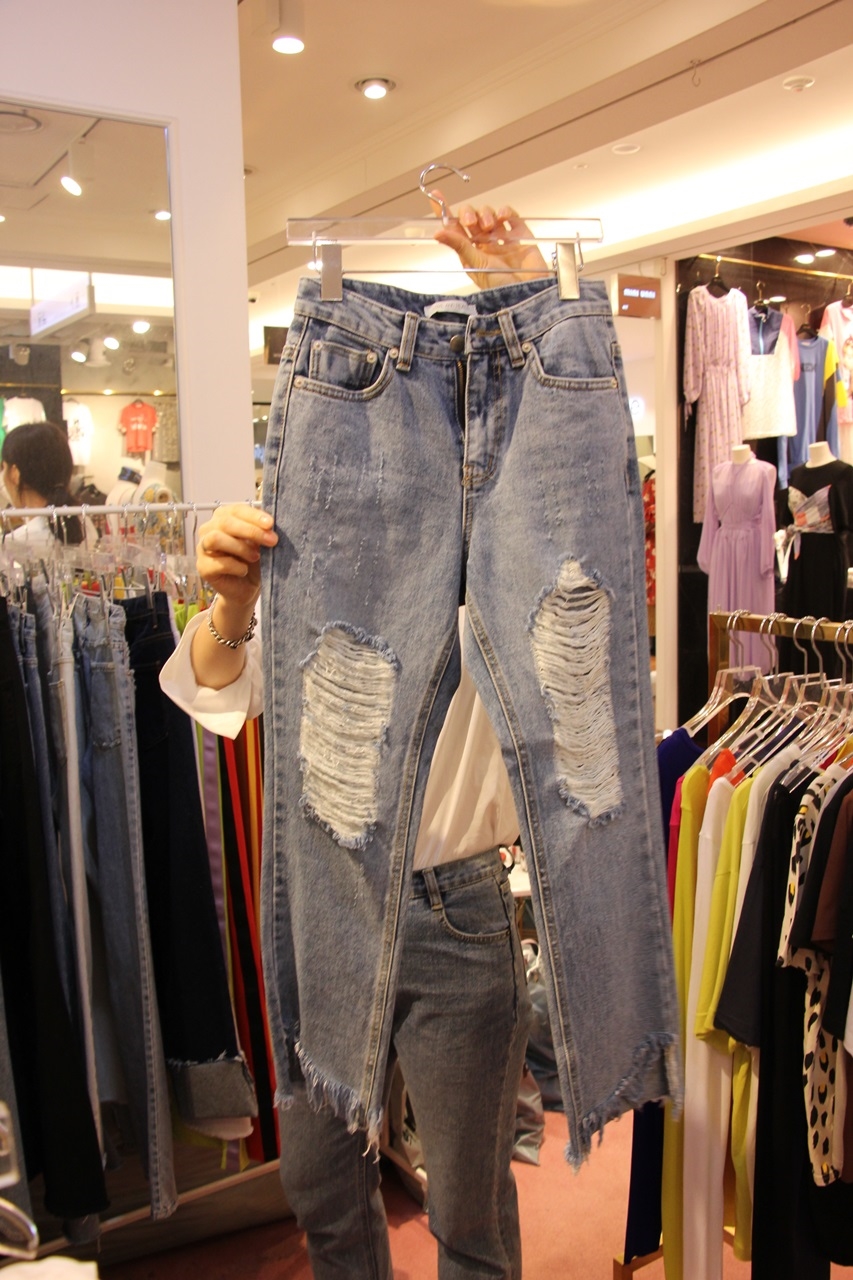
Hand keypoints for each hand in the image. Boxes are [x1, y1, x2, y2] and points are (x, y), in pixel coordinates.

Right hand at [197, 503, 277, 608]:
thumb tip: (269, 526)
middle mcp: (209, 529)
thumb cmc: (253, 561)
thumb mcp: (260, 543)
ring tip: (256, 557)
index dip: (253, 516)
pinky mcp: (202, 567)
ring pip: (216, 539)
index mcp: (224, 517)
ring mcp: (203, 548)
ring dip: (240, 547)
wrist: (248, 588)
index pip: (236, 510)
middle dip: (251, 531)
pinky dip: (236, 566)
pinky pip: (218, 562)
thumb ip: (262, 531)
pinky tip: (244, 570)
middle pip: (226, 523)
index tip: (271, 524)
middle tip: (271, 541)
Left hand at [430, 189, 550, 289]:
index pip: (454, 228)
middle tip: (470, 222)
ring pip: (489, 214)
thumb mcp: (476, 265)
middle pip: (472, 217)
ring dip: (486, 214)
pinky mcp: (520, 234)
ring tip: (490, 227)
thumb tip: (438, 233)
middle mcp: (484, 244)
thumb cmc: (501, 287)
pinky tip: (503, 216)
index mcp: (470, 252)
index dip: (445, 212)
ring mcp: (502, 238)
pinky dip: (505, 211)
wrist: (529, 293)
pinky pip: (510, 216)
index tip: (436, 196)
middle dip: (469, 214)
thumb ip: (459, 245)